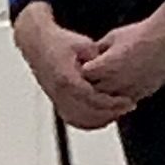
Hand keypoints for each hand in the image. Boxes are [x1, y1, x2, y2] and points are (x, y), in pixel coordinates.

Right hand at [13, 2, 137, 131]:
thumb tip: (111, 72)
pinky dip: (88, 122)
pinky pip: (72, 119)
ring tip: (118, 111)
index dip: (111, 103)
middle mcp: (58, 91)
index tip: (127, 101)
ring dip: (100, 119)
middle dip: (110, 112)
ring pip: (79, 120)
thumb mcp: (84, 44)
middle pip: (87, 112)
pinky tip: (104, 117)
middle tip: (128, 106)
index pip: (91, 98)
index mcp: (65, 78)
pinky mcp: (56, 100)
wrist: (36, 44)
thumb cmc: (60, 42)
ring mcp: (55, 98)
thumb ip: (99, 59)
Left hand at [82, 0, 164, 113]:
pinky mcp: (143, 93)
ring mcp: (129, 89)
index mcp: (103, 66)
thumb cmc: (138, 34)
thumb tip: (88, 55)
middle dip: (93, 82)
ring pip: (110, 100)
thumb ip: (98, 49)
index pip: (83, 75)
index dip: (85, 69)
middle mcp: (114, 81)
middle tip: (97, 74)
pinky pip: (127, 101)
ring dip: (108, 92)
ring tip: (112, 79)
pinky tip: (126, 84)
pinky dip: (123, 96)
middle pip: (94, 90)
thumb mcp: (112, 38)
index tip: (88, 63)